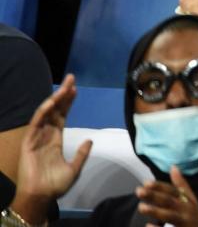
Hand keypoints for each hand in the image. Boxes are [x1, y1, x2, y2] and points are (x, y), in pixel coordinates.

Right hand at [12, 76, 91, 224]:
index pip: (62, 116)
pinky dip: (42, 112)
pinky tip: (51, 102)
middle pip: (55, 110)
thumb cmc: (55, 185)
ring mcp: (37, 137)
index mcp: (56, 140)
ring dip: (54, 99)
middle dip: (62, 94)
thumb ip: (82, 154)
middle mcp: (46, 135)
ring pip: (46, 113)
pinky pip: (36, 123)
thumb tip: (90, 140)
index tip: (75, 89)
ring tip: (65, 86)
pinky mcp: (29, 142)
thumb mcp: (74, 168)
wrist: (41, 196)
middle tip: (71, 78)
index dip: (68, 103)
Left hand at [136, 167, 197, 226]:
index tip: (146, 183)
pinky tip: (148, 225)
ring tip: (141, 207)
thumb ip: (181, 184)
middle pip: (168, 201)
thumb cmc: (193, 215)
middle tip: (139, 191)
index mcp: (186, 200)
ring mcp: (183, 222)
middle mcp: (185, 210)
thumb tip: (173, 167)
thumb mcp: (190, 199)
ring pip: (169, 215)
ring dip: (155, 211)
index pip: (172, 190)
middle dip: (154, 196)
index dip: (159, 186)